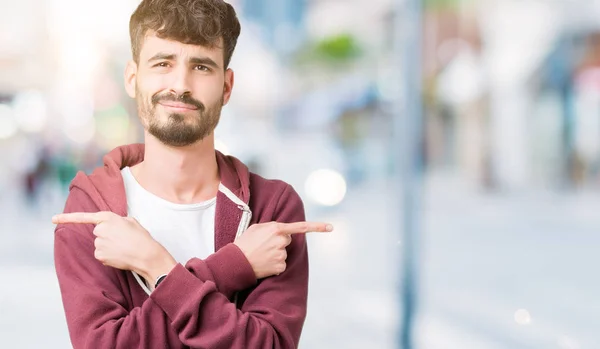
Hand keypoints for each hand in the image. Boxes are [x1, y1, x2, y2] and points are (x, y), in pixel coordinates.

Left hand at [52, 212, 175, 286]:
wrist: (146, 255)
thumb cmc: (141, 238)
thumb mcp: (132, 222)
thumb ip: (117, 221)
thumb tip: (113, 226)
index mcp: (108, 218)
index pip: (83, 217)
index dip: (67, 218)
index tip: (53, 219)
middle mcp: (100, 230)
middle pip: (97, 233)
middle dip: (107, 236)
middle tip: (122, 239)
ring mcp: (99, 243)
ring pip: (99, 245)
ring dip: (108, 247)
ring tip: (123, 248)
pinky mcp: (100, 255)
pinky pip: (101, 255)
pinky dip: (109, 256)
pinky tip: (120, 255)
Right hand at [234, 221, 332, 278]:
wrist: (236, 262)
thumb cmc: (244, 243)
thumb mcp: (256, 228)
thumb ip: (271, 226)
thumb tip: (282, 231)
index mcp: (276, 228)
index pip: (300, 227)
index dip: (317, 227)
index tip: (331, 227)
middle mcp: (281, 240)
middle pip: (287, 240)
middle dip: (279, 242)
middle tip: (263, 246)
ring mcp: (281, 254)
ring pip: (284, 253)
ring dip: (275, 254)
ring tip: (261, 255)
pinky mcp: (280, 266)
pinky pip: (282, 265)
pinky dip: (274, 265)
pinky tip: (264, 264)